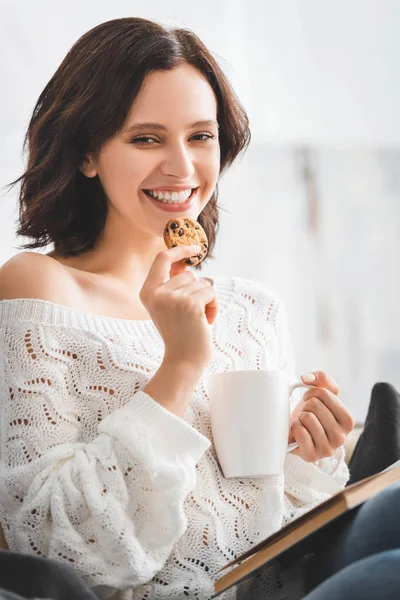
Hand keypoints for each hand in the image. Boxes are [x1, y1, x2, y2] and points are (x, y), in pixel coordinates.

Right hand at [140, 245, 217, 373]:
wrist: (183, 361)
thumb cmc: (179, 334)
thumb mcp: (169, 306)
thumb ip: (173, 283)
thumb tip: (184, 261)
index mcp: (147, 292)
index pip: (162, 259)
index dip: (179, 250)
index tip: (195, 248)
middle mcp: (157, 293)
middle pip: (188, 273)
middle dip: (197, 290)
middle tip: (192, 314)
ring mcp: (173, 298)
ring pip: (202, 283)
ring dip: (206, 300)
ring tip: (198, 319)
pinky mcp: (190, 304)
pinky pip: (210, 292)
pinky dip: (213, 306)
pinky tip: (206, 321)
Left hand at [288, 371, 354, 462]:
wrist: (297, 434)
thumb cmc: (311, 413)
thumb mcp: (321, 393)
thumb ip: (321, 378)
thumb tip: (306, 377)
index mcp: (348, 420)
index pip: (324, 393)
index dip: (311, 393)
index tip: (311, 400)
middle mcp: (341, 437)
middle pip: (314, 405)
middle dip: (305, 406)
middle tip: (306, 413)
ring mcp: (327, 449)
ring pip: (307, 418)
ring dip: (300, 417)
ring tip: (303, 423)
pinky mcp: (312, 456)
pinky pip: (300, 432)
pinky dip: (294, 428)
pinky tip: (298, 433)